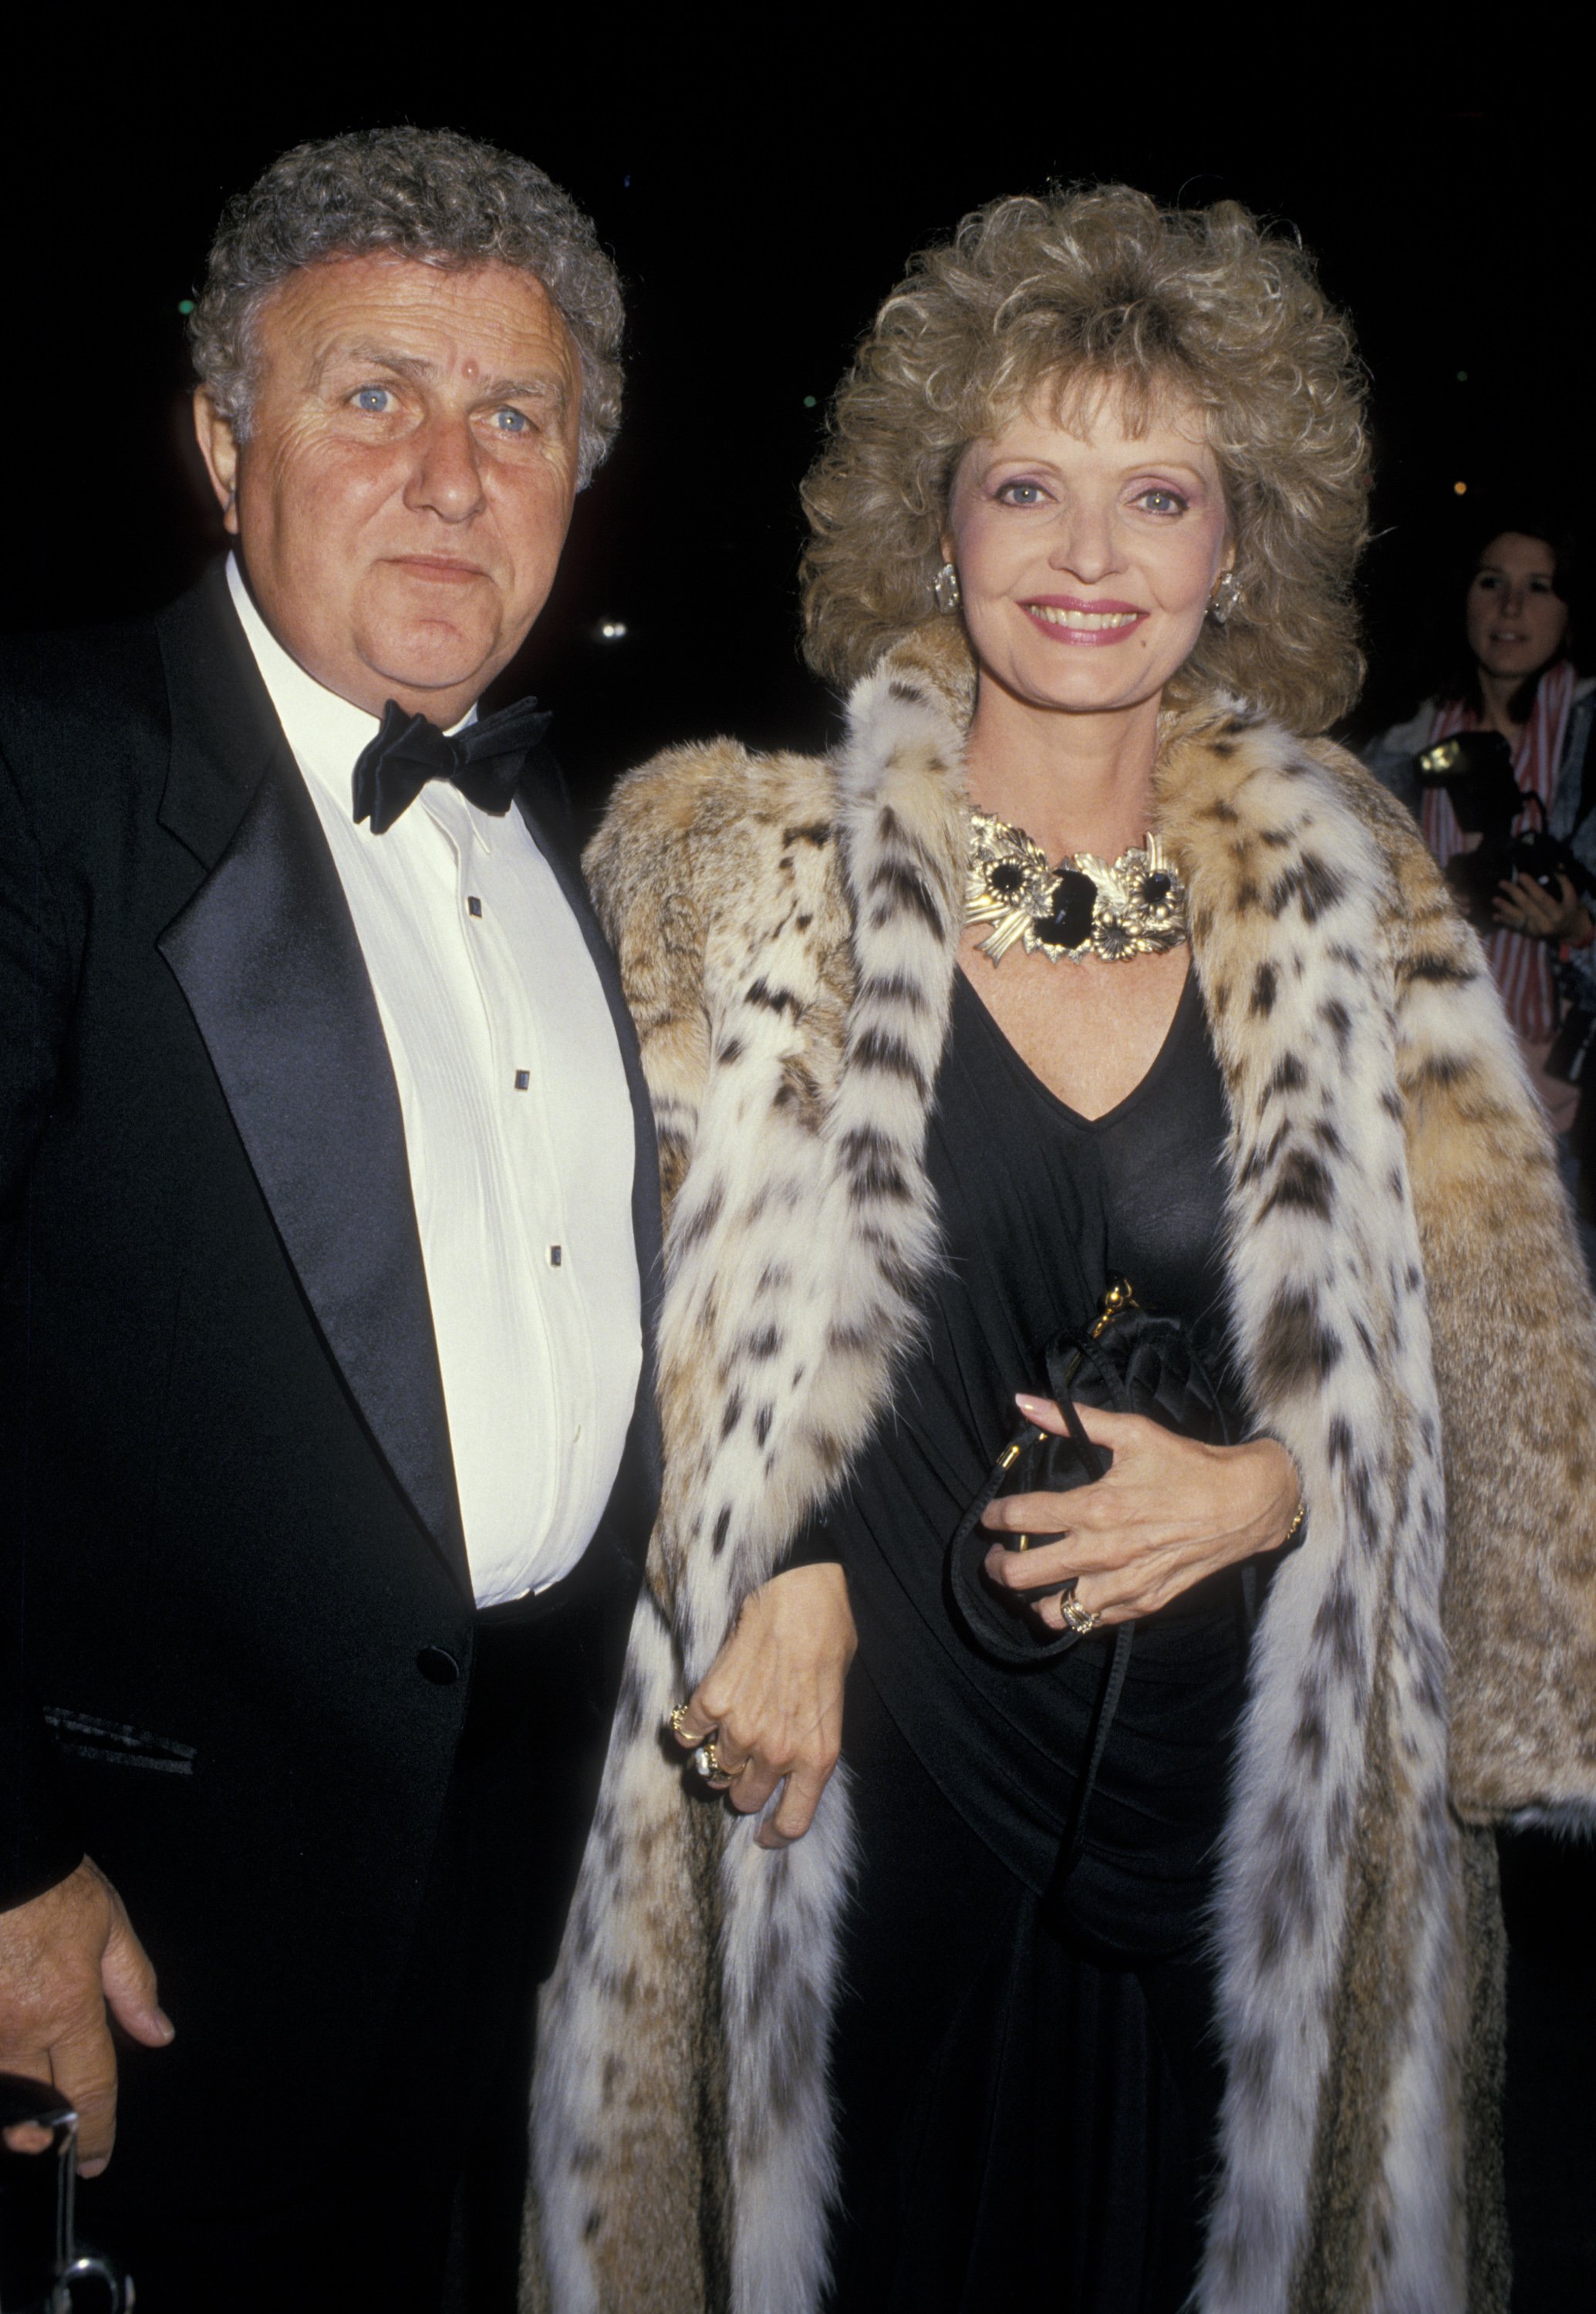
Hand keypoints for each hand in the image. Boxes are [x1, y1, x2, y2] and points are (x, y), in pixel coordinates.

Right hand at [0, 1857, 172, 2174]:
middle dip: (51, 2137)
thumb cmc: (48, 1884)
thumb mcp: (110, 1926)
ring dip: (12, 2116)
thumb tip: (158, 2033)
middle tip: (60, 2145)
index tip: (98, 2158)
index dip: (98, 2130)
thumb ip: (133, 1987)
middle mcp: (19, 2029)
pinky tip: (4, 2076)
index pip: (90, 2089)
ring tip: (27, 2126)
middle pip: (36, 2107)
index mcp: (68, 2008)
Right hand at [671, 1563, 855, 1847]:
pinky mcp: (713, 1703)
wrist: (802, 1593)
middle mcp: (779, 1752)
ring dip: (719, 1753)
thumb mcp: (837, 1702)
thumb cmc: (829, 1638)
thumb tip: (790, 1762)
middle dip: (744, 1786)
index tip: (764, 1833)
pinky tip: (704, 1709)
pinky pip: (689, 1733)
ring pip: (716, 1768)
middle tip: (745, 1764)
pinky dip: (691, 1726)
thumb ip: (813, 1741)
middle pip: (746, 1798)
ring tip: (729, 1726)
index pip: (792, 1822)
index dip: (775, 1834)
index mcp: (818, 1756)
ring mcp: (742, 1729)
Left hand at [980, 1397, 1299, 1630]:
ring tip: (1028, 1584)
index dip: (995, 1518)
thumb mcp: (1131, 1432)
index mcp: (1095, 1507)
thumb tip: (1024, 1402)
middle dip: (998, 1567)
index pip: (1021, 1518)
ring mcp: (1122, 1584)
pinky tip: (1069, 1596)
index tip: (989, 1517)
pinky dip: (1073, 1613)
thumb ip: (1072, 1418)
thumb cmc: (1187, 1465)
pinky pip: (1092, 1622)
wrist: (1243, 1504)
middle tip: (995, 1558)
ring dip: (1031, 1598)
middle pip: (1023, 1574)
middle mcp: (1102, 1551)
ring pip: (1053, 1611)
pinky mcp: (1142, 1602)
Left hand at [1492, 871, 1590, 945]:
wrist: (1574, 933)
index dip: (1530, 887)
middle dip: (1513, 893)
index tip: (1521, 875)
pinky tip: (1496, 916)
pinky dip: (1506, 921)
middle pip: (1527, 906)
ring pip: (1518, 918)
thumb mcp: (1573, 896)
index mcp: (1557, 913)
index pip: (1541, 898)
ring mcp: (1537, 931)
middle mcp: (1546, 924)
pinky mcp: (1531, 935)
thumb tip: (1555, 865)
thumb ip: (1564, 881)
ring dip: (1505, 909)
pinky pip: (1517, 927)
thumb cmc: (1573, 911)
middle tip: (1502, 883)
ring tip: (1495, 900)